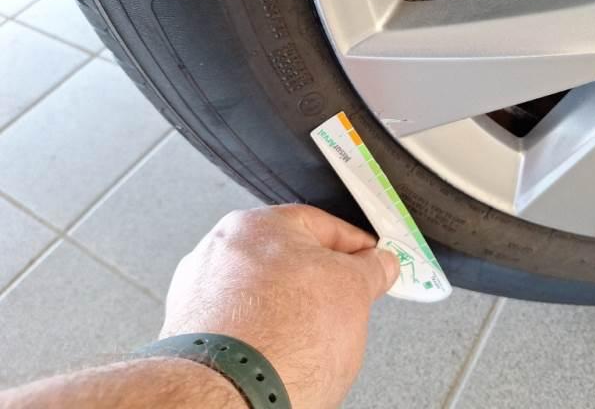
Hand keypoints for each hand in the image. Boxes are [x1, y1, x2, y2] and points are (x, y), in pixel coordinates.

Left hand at [160, 204, 399, 408]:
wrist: (232, 397)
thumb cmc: (280, 342)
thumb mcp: (354, 292)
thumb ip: (371, 269)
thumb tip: (379, 263)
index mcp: (258, 224)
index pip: (322, 224)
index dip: (356, 248)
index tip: (371, 263)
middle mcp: (221, 251)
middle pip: (289, 259)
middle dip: (322, 283)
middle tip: (346, 306)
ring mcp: (202, 293)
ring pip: (265, 294)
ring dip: (291, 312)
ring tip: (311, 342)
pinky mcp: (194, 333)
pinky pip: (243, 326)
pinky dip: (264, 337)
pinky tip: (282, 355)